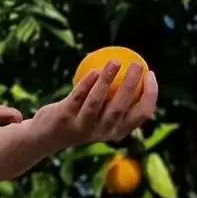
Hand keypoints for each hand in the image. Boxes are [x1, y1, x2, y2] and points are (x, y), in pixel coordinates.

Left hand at [29, 58, 158, 150]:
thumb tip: (135, 71)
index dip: (150, 94)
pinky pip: (77, 96)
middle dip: (131, 84)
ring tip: (115, 61)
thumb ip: (115, 100)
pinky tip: (95, 70)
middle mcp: (102, 132)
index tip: (150, 73)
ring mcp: (82, 126)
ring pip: (97, 101)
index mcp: (117, 131)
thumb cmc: (81, 118)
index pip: (141, 115)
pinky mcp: (64, 118)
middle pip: (120, 108)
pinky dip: (87, 83)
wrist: (46, 136)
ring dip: (107, 79)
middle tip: (136, 64)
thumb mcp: (101, 115)